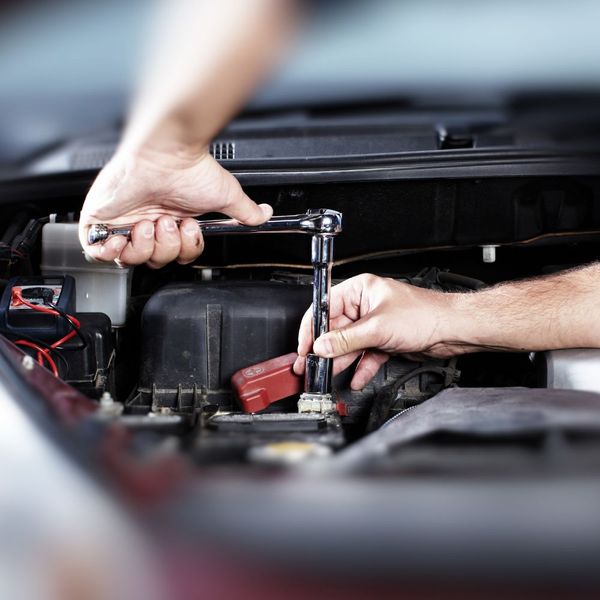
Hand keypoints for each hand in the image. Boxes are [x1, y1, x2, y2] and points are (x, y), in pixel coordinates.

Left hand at [79, 148, 271, 267]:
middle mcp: (149, 223)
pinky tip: (124, 237)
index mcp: (173, 221)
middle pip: (154, 262)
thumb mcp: (226, 195)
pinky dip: (110, 252)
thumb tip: (264, 215)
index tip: (189, 228)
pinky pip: (98, 252)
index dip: (184, 251)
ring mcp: (123, 222)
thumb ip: (245, 211)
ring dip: (143, 246)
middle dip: (165, 247)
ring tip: (148, 222)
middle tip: (169, 223)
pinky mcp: (99, 219)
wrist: (164, 153)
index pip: (177, 256)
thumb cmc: (190, 169)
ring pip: (129, 260)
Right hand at [293, 274, 460, 389]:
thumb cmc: (425, 315)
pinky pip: (365, 355)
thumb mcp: (378, 327)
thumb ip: (346, 339)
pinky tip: (355, 379)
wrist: (452, 330)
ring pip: (349, 345)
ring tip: (328, 375)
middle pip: (336, 329)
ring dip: (341, 361)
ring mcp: (374, 324)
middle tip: (312, 365)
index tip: (304, 346)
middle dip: (326, 349)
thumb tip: (322, 345)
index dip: (312, 328)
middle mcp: (365, 305)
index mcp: (360, 290)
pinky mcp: (383, 340)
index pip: (325, 307)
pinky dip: (360, 368)